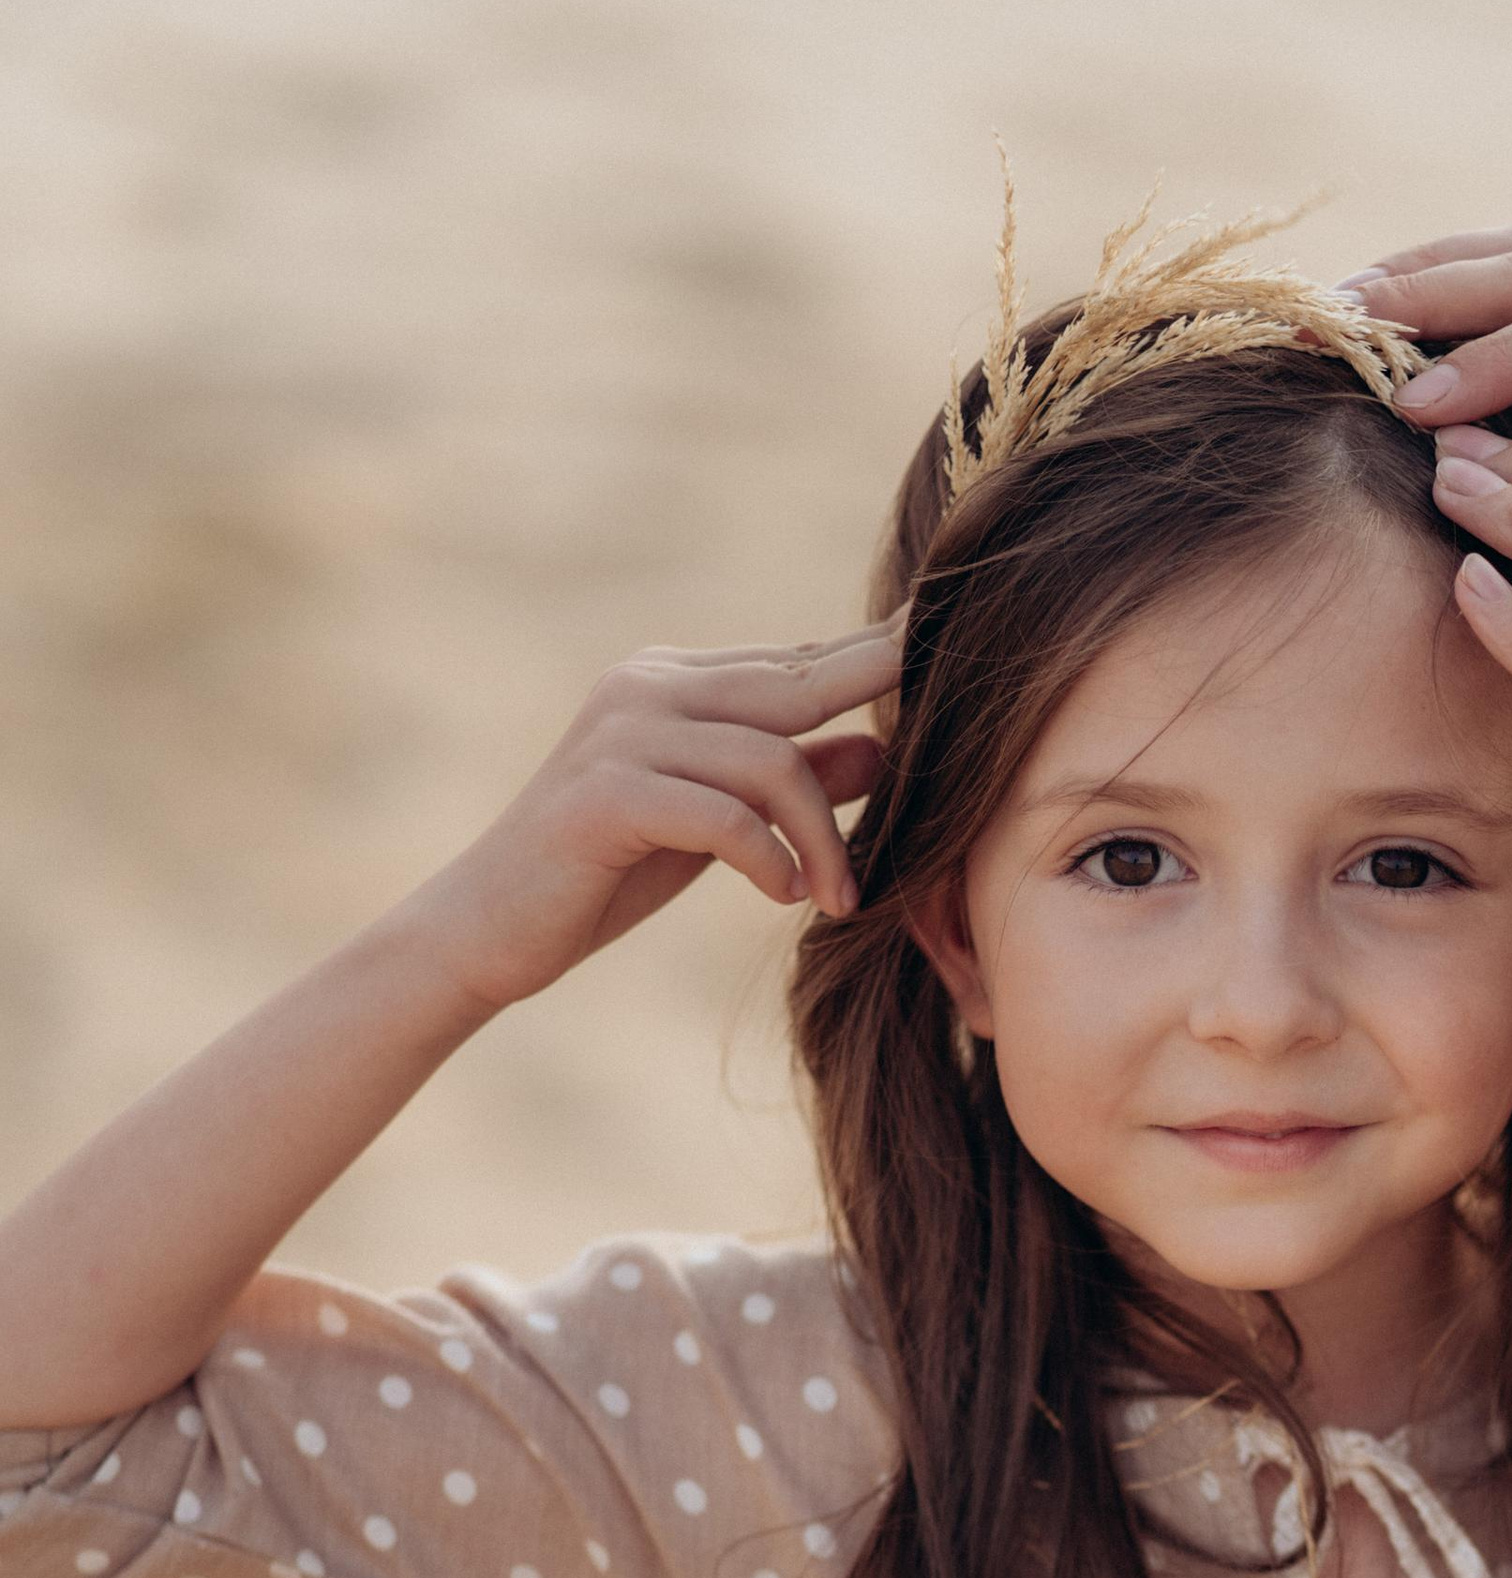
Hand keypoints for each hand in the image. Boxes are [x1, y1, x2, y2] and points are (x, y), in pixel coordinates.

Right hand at [396, 620, 904, 1016]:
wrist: (489, 928)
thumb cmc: (605, 877)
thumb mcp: (715, 828)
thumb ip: (788, 783)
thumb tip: (880, 750)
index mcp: (673, 682)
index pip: (795, 661)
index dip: (874, 659)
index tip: (948, 650)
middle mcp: (647, 686)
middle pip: (797, 685)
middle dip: (878, 704)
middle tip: (957, 730)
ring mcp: (621, 733)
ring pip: (770, 760)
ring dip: (822, 839)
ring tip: (838, 898)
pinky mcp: (606, 794)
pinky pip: (722, 814)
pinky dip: (767, 858)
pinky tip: (783, 896)